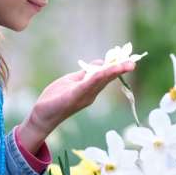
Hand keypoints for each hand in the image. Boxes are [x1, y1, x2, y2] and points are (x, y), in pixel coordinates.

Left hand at [17, 60, 135, 152]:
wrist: (42, 116)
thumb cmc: (56, 98)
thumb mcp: (73, 81)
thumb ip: (86, 73)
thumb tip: (101, 62)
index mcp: (91, 89)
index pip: (107, 75)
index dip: (118, 66)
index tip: (129, 58)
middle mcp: (91, 93)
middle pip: (107, 78)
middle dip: (120, 69)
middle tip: (133, 62)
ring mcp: (83, 96)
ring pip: (101, 80)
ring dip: (113, 72)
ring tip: (126, 65)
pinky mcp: (73, 97)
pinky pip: (87, 85)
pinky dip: (96, 77)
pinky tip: (103, 70)